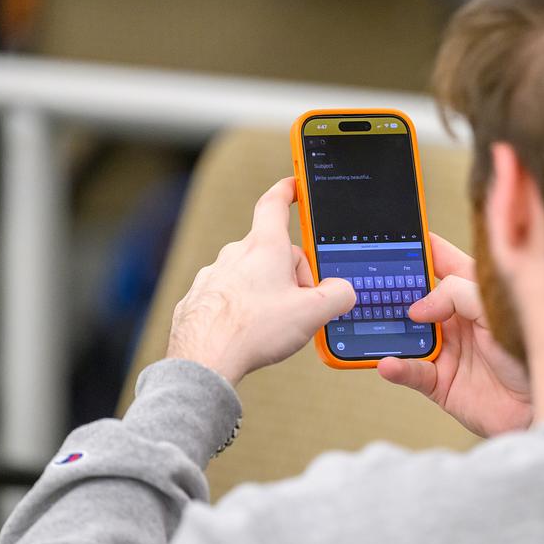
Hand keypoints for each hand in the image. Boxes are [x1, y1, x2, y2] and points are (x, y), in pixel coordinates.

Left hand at [166, 177, 354, 384]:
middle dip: (291, 273)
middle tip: (300, 305)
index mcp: (265, 247)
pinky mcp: (200, 297)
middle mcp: (236, 254)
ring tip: (272, 324)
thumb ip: (338, 295)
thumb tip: (343, 291)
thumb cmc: (254, 330)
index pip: (275, 203)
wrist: (204, 359)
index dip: (288, 190)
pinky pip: (230, 295)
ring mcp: (214, 275)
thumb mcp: (312, 313)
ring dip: (266, 291)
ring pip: (250, 274)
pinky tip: (248, 331)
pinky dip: (242, 307)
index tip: (294, 185)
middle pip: (272, 251)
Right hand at [377, 233, 531, 436]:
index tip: (397, 235)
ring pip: (406, 334)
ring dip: (388, 329)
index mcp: (474, 293)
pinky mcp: (441, 383)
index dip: (421, 249)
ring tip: (371, 320)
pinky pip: (410, 371)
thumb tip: (418, 307)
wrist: (543, 404)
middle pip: (415, 297)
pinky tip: (388, 362)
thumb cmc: (532, 351)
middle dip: (393, 289)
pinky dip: (397, 367)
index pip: (442, 262)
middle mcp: (457, 319)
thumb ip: (457, 294)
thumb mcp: (496, 307)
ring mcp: (448, 350)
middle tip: (369, 281)